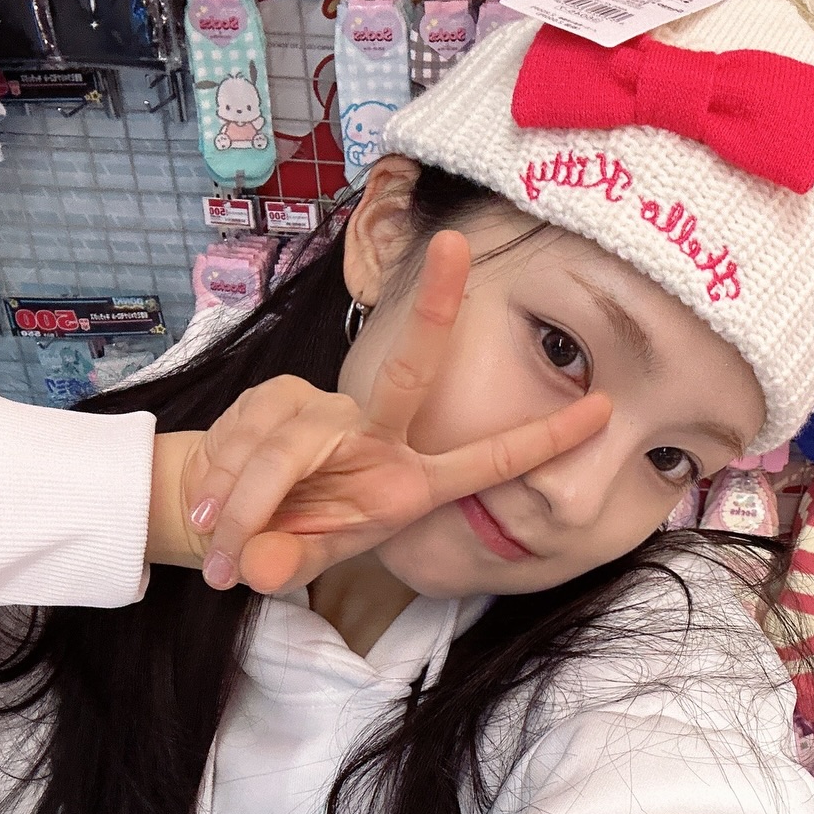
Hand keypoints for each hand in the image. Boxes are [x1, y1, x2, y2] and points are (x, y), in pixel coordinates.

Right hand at [149, 231, 610, 594]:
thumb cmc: (284, 538)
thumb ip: (285, 564)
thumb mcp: (293, 560)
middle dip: (437, 307)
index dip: (544, 439)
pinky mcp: (278, 395)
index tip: (604, 407)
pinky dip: (217, 477)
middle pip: (409, 369)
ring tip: (215, 535)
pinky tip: (208, 502)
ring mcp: (326, 413)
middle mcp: (375, 437)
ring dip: (240, 498)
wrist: (220, 513)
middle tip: (455, 247)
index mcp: (406, 485)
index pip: (486, 462)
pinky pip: (244, 434)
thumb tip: (259, 566)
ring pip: (284, 443)